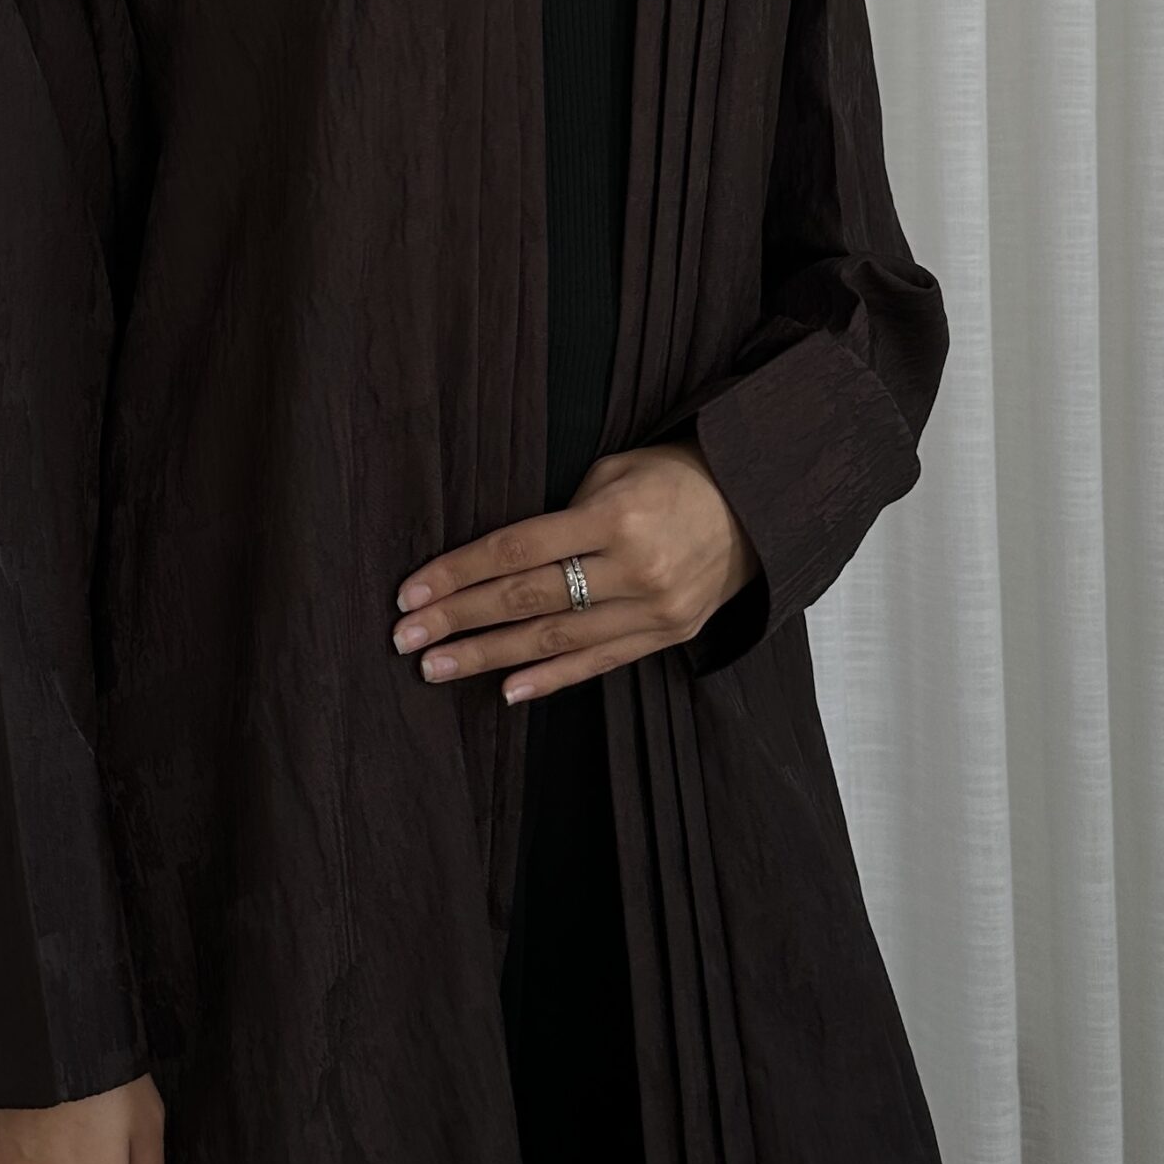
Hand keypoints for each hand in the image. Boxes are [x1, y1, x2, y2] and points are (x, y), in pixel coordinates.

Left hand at [392, 439, 758, 701]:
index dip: (459, 572)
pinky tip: (507, 690)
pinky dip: (550, 679)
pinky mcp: (668, 636)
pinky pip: (598, 663)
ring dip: (488, 657)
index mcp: (615, 516)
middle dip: (459, 620)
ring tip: (436, 667)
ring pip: (555, 640)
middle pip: (527, 599)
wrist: (757, 503)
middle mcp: (635, 568)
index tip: (412, 593)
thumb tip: (495, 559)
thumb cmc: (671, 477)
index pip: (517, 549)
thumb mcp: (613, 472)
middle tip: (406, 637)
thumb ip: (559, 516)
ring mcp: (654, 609)